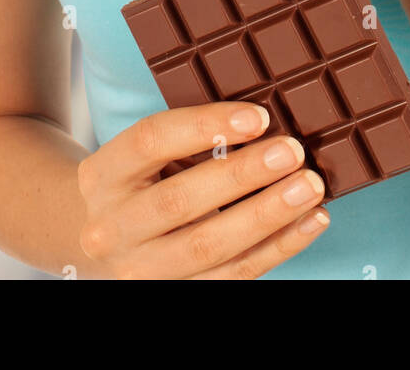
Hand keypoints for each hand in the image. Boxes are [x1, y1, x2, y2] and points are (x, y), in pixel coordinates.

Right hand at [75, 101, 328, 279]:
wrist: (100, 244)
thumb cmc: (135, 185)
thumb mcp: (139, 157)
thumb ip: (185, 140)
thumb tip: (259, 123)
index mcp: (102, 175)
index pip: (151, 140)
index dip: (205, 125)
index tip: (258, 116)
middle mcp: (112, 227)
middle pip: (181, 200)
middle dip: (243, 175)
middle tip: (291, 152)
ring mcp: (140, 269)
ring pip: (209, 245)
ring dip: (268, 215)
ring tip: (309, 188)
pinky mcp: (174, 293)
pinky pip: (232, 275)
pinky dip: (278, 248)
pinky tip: (309, 222)